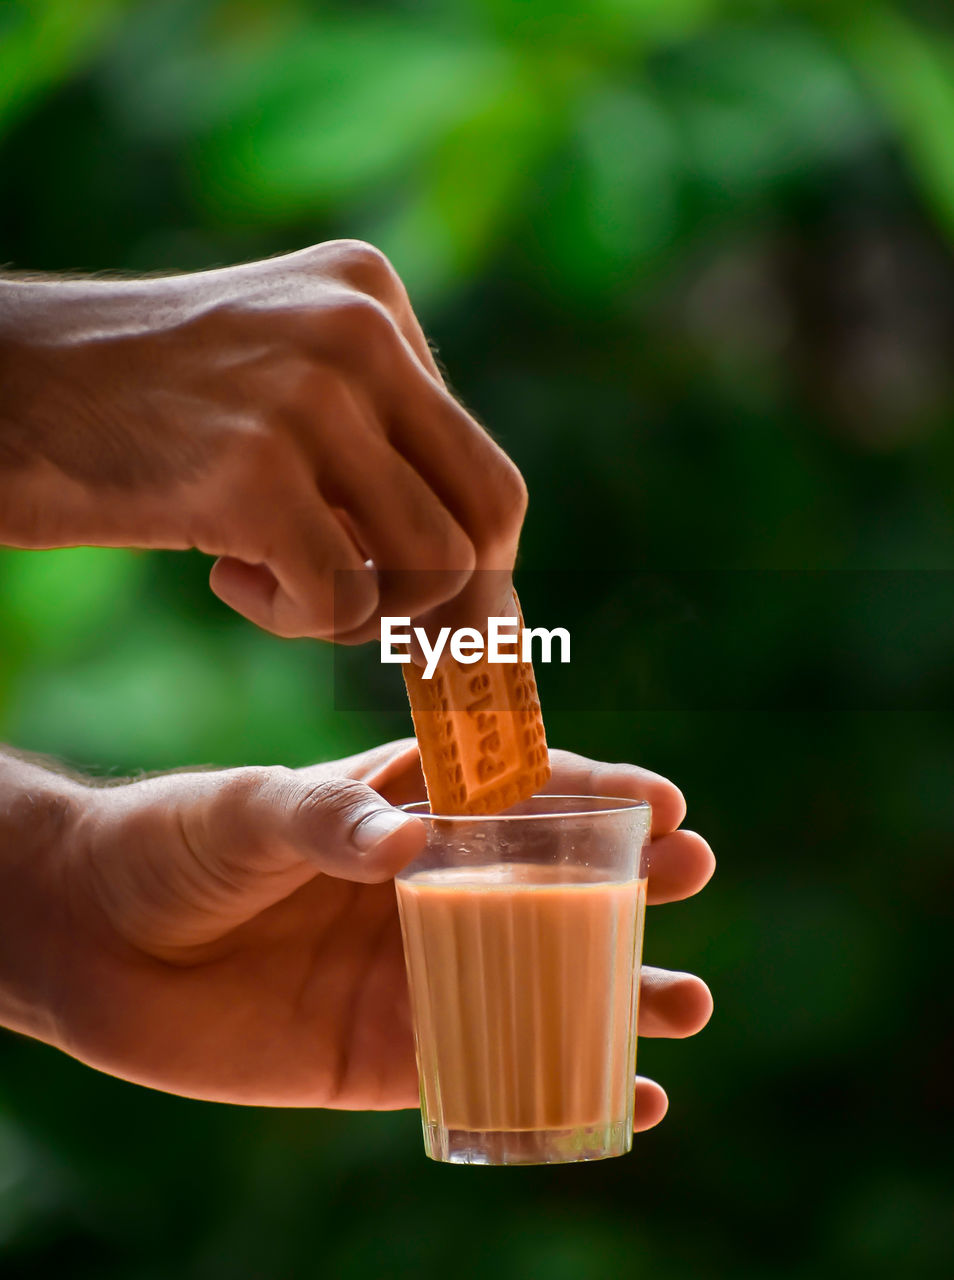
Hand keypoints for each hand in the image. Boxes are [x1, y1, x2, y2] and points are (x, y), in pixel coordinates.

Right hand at [0, 242, 525, 637]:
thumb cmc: (139, 407)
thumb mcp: (278, 386)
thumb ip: (377, 454)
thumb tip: (490, 589)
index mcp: (372, 296)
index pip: (484, 469)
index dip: (477, 565)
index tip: (434, 618)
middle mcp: (358, 331)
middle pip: (490, 518)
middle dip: (453, 608)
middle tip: (385, 634)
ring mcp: (308, 398)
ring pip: (431, 569)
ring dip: (360, 613)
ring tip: (276, 580)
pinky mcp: (252, 474)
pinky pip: (341, 601)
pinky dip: (294, 618)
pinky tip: (225, 575)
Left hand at [18, 742, 712, 1127]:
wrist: (93, 941)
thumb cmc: (177, 844)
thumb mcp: (252, 809)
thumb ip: (327, 817)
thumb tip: (405, 842)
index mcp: (408, 807)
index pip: (523, 794)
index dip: (598, 794)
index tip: (664, 805)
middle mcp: (430, 888)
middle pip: (555, 887)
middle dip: (635, 883)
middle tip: (695, 876)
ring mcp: (416, 972)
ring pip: (541, 985)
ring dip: (622, 995)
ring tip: (688, 1007)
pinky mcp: (389, 1053)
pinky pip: (489, 1071)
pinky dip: (558, 1085)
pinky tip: (630, 1102)